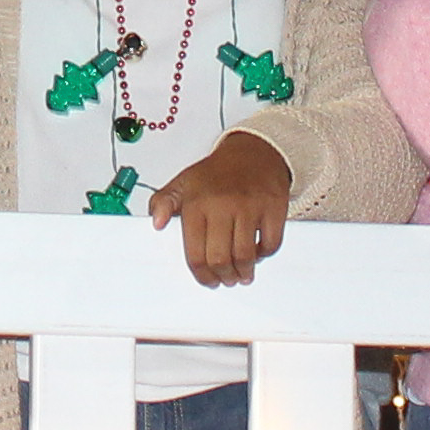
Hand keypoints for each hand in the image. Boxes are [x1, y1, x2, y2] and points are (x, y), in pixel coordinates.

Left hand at [150, 133, 294, 287]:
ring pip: (245, 256)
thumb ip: (163, 202)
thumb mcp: (184, 182)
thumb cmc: (219, 172)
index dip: (201, 274)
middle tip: (225, 279)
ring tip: (241, 274)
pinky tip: (257, 254)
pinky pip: (270, 244)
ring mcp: (249, 207)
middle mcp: (222, 205)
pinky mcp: (273, 208)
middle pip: (220, 259)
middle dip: (222, 276)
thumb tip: (155, 222)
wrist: (255, 151)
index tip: (207, 279)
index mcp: (197, 202)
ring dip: (243, 272)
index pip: (195, 253)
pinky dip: (264, 254)